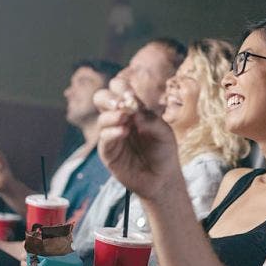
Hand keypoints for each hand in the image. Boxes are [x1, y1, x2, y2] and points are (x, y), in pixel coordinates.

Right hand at [95, 84, 182, 200]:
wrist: (162, 177)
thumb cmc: (164, 151)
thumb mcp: (164, 133)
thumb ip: (151, 120)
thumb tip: (134, 112)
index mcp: (132, 109)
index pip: (118, 88)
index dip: (122, 88)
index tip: (132, 96)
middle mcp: (118, 118)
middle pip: (101, 98)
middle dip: (109, 98)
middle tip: (120, 104)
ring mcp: (111, 135)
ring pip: (102, 118)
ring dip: (112, 116)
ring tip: (125, 119)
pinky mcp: (108, 152)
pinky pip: (104, 138)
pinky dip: (112, 132)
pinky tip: (123, 132)